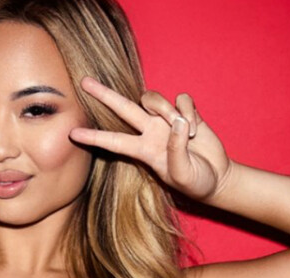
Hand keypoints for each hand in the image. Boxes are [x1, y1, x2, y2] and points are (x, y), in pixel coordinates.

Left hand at [69, 77, 232, 202]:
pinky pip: (181, 99)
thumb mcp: (182, 174)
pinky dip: (188, 109)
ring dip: (165, 109)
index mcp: (144, 151)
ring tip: (186, 132)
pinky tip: (195, 127)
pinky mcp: (186, 112)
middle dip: (104, 94)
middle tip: (84, 82)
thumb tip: (176, 121)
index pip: (113, 142)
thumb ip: (176, 150)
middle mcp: (150, 132)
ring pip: (153, 99)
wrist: (217, 178)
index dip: (93, 138)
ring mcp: (167, 120)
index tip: (72, 134)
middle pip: (123, 108)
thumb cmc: (195, 182)